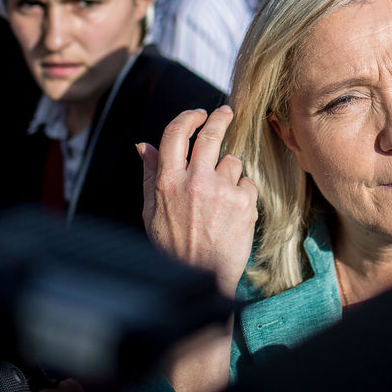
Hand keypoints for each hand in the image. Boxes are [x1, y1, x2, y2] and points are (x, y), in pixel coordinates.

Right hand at [140, 106, 256, 295]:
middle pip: (210, 135)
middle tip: (225, 112)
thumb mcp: (151, 212)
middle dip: (219, 118)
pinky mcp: (243, 203)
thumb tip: (144, 145)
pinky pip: (247, 183)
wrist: (202, 278)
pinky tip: (232, 213)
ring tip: (219, 201)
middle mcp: (194, 181)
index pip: (175, 134)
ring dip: (228, 174)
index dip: (188, 117)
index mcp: (168, 182)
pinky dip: (242, 194)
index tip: (198, 114)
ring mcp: (221, 191)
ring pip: (232, 162)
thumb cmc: (173, 246)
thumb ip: (150, 175)